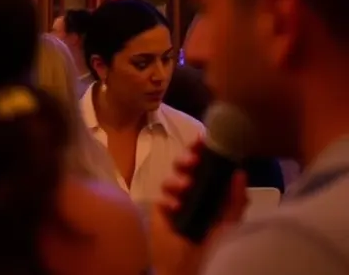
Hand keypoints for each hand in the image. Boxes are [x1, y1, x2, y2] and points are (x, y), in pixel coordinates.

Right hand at [149, 138, 248, 274]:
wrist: (197, 268)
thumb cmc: (218, 245)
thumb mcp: (233, 222)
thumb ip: (235, 199)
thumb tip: (240, 171)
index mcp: (212, 191)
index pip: (207, 165)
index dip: (203, 151)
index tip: (203, 140)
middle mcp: (194, 192)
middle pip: (184, 167)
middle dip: (186, 159)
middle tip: (192, 161)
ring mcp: (176, 201)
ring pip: (170, 179)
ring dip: (176, 179)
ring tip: (184, 187)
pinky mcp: (162, 213)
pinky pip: (161, 198)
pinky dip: (168, 199)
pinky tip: (175, 206)